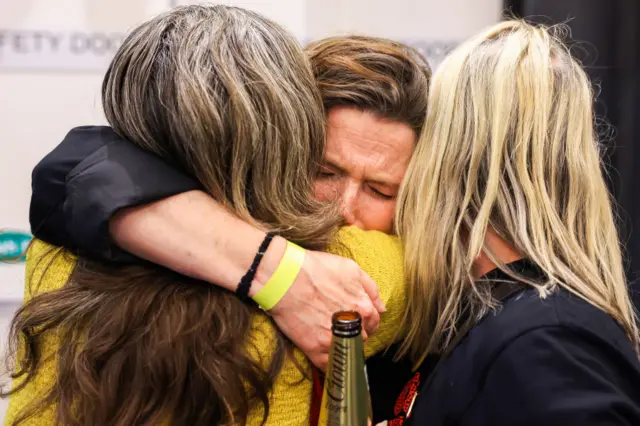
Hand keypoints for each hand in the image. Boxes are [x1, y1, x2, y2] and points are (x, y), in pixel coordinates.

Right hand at [268, 249, 385, 369]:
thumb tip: (381, 307)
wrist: (283, 277)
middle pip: (362, 338)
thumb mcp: (350, 269)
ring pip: (348, 352)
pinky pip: (329, 365)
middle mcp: (352, 325)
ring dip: (343, 346)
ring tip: (330, 336)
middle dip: (355, 333)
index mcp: (363, 307)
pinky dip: (330, 363)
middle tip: (341, 325)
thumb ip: (370, 288)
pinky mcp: (315, 349)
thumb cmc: (315, 268)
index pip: (374, 322)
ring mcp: (334, 339)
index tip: (356, 319)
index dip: (366, 320)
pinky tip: (325, 353)